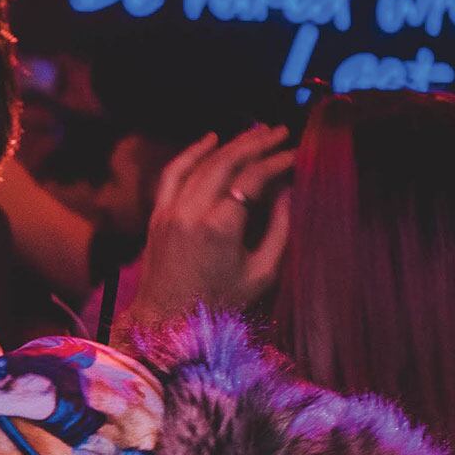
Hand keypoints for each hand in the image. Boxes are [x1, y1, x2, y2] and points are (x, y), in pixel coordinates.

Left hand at [120, 125, 293, 339]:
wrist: (166, 322)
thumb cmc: (219, 304)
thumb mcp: (262, 273)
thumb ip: (279, 229)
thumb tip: (288, 191)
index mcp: (219, 227)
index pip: (252, 179)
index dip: (277, 162)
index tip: (297, 154)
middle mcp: (190, 212)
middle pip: (225, 162)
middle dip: (256, 144)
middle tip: (281, 132)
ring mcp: (169, 211)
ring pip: (200, 163)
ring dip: (229, 144)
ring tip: (256, 132)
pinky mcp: (157, 214)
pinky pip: (173, 173)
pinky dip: (192, 152)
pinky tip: (211, 139)